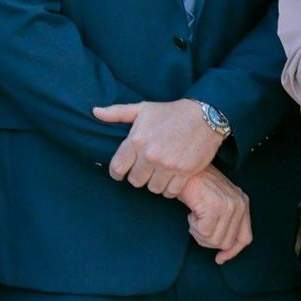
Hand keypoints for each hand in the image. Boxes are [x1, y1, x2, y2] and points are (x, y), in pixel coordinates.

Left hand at [93, 99, 223, 197]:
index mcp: (136, 140)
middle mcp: (150, 154)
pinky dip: (170, 188)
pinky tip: (172, 178)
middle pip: (135, 181)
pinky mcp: (185, 172)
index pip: (116, 168)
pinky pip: (170, 192)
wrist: (206, 115)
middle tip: (146, 168)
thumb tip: (95, 112)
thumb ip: (117, 113)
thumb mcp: (144, 108)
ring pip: (152, 188)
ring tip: (160, 173)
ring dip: (155, 182)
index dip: (118, 172)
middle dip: (139, 176)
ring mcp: (168, 165)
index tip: (123, 171)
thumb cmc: (172, 112)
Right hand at [177, 164, 251, 263]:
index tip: (219, 259)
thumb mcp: (219, 201)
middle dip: (208, 240)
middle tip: (197, 224)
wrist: (185, 170)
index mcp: (243, 203)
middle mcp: (240, 204)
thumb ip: (226, 221)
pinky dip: (193, 228)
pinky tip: (192, 213)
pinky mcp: (215, 208)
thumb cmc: (198, 185)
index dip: (232, 252)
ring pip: (214, 241)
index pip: (245, 238)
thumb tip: (223, 252)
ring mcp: (229, 206)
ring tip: (195, 217)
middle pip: (226, 242)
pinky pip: (203, 233)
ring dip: (199, 234)